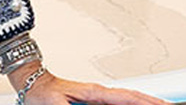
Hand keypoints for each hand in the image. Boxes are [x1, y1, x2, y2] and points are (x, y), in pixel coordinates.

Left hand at [14, 67, 171, 104]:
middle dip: (154, 102)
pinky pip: (120, 103)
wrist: (32, 83)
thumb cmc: (42, 94)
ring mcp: (99, 97)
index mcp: (95, 92)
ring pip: (129, 100)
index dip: (147, 102)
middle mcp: (101, 93)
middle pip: (134, 98)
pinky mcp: (95, 101)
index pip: (128, 98)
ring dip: (145, 103)